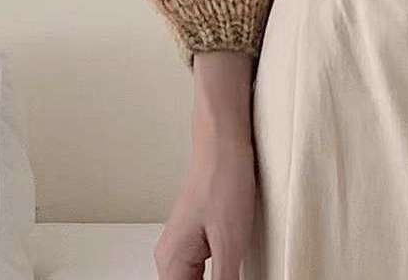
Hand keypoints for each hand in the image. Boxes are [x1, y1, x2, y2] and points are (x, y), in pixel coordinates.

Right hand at [153, 52, 256, 279]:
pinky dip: (218, 273)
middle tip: (236, 271)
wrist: (224, 141)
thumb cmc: (223, 180)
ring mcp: (184, 245)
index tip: (230, 278)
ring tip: (236, 267)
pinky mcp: (199, 234)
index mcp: (172, 264)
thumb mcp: (230, 242)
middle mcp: (171, 257)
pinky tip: (235, 268)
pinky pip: (204, 268)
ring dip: (218, 279)